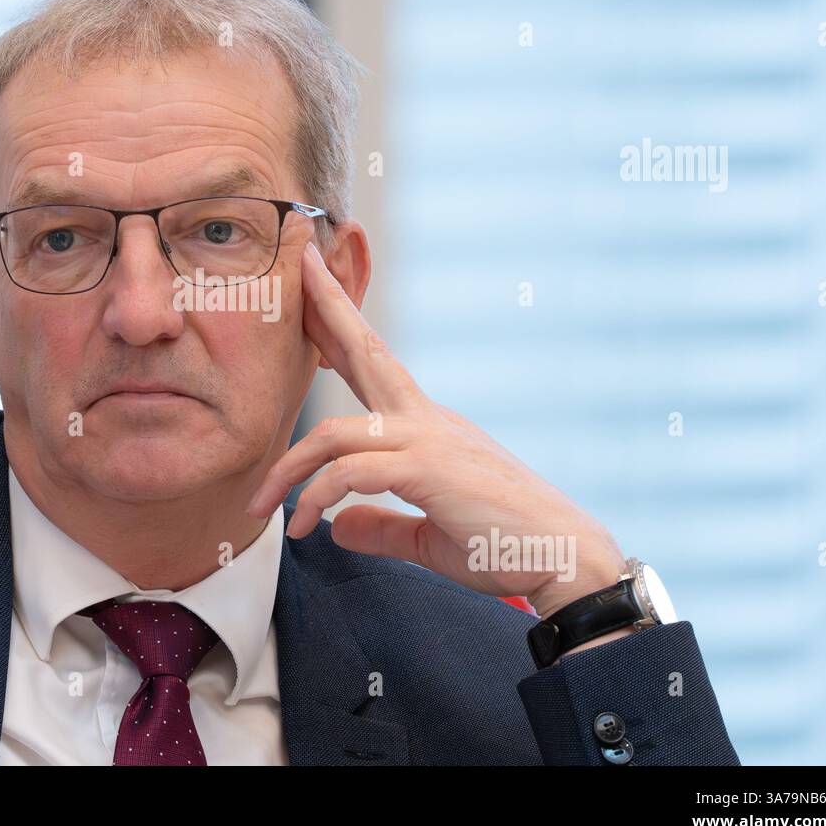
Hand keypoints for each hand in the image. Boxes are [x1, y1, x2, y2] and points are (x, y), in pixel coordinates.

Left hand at [245, 242, 626, 617]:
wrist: (566, 563)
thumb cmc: (508, 548)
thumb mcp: (430, 538)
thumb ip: (383, 526)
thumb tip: (339, 526)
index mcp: (429, 428)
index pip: (376, 366)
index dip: (344, 327)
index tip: (316, 295)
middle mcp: (427, 421)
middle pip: (367, 350)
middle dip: (330, 306)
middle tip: (300, 262)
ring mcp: (429, 440)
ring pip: (335, 432)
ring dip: (289, 467)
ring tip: (259, 504)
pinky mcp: (428, 469)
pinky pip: (350, 473)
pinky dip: (317, 498)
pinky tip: (303, 528)